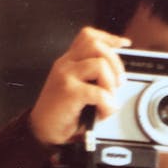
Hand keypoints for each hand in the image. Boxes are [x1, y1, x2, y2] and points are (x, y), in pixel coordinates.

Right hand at [29, 27, 129, 145]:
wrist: (43, 130)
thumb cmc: (63, 112)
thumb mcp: (77, 87)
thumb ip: (93, 77)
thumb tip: (119, 76)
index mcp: (68, 61)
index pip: (88, 37)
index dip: (109, 38)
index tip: (124, 44)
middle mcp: (66, 64)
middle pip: (96, 45)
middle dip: (115, 62)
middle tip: (118, 82)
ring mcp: (66, 76)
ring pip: (99, 65)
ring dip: (111, 84)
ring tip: (108, 99)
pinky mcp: (69, 92)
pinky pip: (99, 92)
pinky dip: (108, 104)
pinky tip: (104, 111)